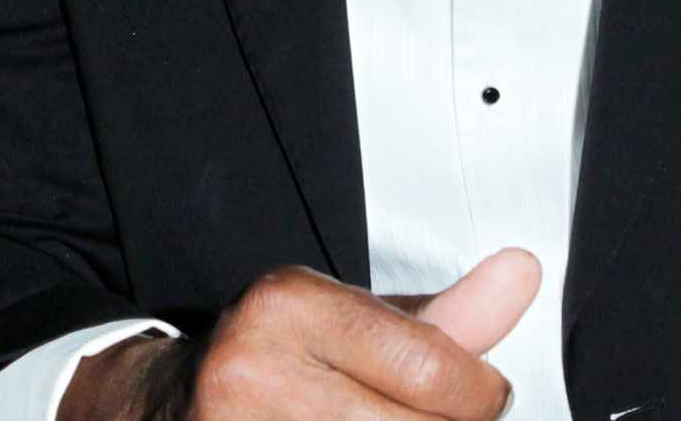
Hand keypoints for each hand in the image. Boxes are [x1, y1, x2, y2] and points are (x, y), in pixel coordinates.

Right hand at [61, 248, 540, 420]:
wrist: (157, 409)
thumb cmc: (265, 365)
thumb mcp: (349, 322)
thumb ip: (446, 316)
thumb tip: (523, 274)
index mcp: (286, 307)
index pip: (439, 373)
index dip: (479, 396)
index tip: (472, 395)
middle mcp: (253, 373)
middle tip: (422, 417)